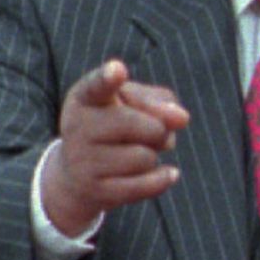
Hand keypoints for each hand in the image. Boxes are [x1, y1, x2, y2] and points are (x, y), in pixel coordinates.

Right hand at [42, 60, 189, 236]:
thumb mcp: (133, 104)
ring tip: (138, 153)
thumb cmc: (115, 127)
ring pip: (145, 157)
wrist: (80, 174)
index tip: (117, 70)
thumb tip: (181, 118)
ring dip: (153, 155)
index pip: (97, 86)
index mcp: (86, 97)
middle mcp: (78, 126)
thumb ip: (160, 101)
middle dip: (158, 130)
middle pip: (142, 125)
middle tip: (151, 132)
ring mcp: (83, 160)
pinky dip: (162, 178)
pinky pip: (145, 185)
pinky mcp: (96, 190)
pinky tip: (167, 173)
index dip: (108, 78)